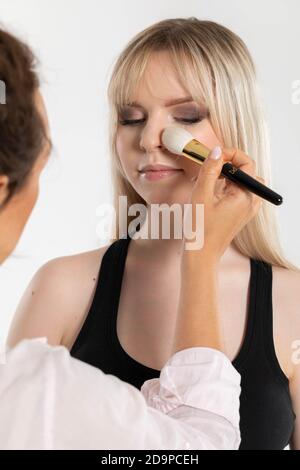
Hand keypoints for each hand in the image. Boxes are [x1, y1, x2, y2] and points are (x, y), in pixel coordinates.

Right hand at [185, 146, 263, 262]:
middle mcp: (251, 202)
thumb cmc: (200, 230)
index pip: (247, 163)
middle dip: (228, 165)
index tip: (212, 157)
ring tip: (208, 180)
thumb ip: (210, 170)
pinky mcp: (239, 215)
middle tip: (209, 168)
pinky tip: (210, 193)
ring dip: (227, 176)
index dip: (230, 155)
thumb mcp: (201, 195)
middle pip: (246, 172)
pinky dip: (227, 187)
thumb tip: (216, 151)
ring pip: (242, 182)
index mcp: (246, 196)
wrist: (200, 256)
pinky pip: (238, 193)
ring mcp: (246, 210)